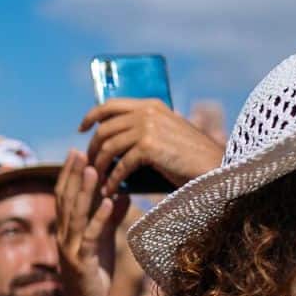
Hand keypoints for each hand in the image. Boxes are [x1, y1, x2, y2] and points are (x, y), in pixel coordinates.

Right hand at [54, 152, 127, 295]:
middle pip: (65, 200)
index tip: (78, 153)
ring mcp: (70, 249)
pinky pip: (91, 235)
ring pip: (75, 214)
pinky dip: (99, 217)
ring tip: (93, 169)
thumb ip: (109, 219)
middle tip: (80, 151)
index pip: (64, 197)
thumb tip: (120, 194)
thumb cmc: (94, 279)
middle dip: (73, 175)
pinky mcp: (82, 262)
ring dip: (84, 191)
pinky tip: (108, 202)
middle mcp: (64, 237)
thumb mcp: (103, 244)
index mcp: (67, 231)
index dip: (69, 174)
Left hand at [79, 97, 223, 195]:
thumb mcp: (166, 133)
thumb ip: (144, 129)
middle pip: (104, 129)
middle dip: (93, 149)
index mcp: (151, 105)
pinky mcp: (149, 147)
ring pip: (108, 147)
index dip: (91, 116)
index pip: (110, 105)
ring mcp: (147, 128)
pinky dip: (113, 180)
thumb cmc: (189, 156)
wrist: (214, 167)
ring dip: (100, 167)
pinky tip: (110, 190)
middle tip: (90, 166)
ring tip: (98, 181)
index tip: (81, 130)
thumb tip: (115, 138)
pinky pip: (120, 165)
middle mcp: (147, 112)